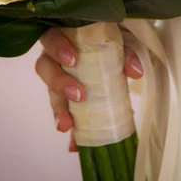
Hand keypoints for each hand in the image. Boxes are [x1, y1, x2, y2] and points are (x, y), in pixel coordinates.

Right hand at [36, 28, 143, 151]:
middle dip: (59, 83)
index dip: (58, 49)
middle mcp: (54, 56)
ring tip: (67, 126)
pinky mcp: (65, 97)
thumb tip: (135, 72)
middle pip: (45, 68)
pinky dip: (71, 130)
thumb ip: (126, 52)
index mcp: (64, 36)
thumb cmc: (108, 39)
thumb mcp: (119, 41)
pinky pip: (63, 113)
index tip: (72, 61)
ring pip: (50, 93)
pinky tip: (74, 145)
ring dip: (58, 110)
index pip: (52, 37)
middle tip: (78, 95)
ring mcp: (58, 77)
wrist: (112, 47)